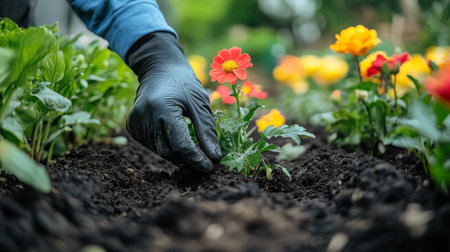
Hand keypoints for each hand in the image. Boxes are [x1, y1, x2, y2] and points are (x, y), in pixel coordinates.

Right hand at [126, 32, 221, 171]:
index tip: (210, 167)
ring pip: (160, 151)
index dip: (197, 159)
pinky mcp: (132, 126)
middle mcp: (144, 117)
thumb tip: (214, 157)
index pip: (181, 144)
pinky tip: (177, 142)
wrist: (159, 68)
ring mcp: (135, 122)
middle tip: (204, 166)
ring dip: (178, 156)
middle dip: (188, 162)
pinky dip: (167, 148)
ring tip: (194, 154)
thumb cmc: (183, 82)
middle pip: (168, 152)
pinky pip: (153, 145)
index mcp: (162, 108)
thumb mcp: (200, 102)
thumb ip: (207, 130)